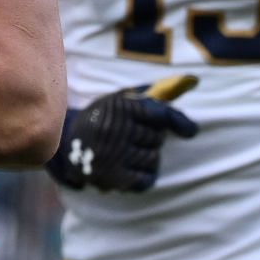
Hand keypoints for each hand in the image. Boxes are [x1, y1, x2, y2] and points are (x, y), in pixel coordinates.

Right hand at [45, 75, 199, 192]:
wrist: (67, 143)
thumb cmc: (106, 117)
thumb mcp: (123, 99)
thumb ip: (156, 94)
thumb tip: (193, 80)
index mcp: (119, 107)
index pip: (162, 115)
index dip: (178, 123)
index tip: (191, 131)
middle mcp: (115, 130)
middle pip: (157, 138)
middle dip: (151, 138)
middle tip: (131, 136)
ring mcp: (112, 155)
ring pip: (153, 159)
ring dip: (146, 157)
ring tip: (126, 151)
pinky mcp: (111, 178)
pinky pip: (146, 179)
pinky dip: (143, 176)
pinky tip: (129, 169)